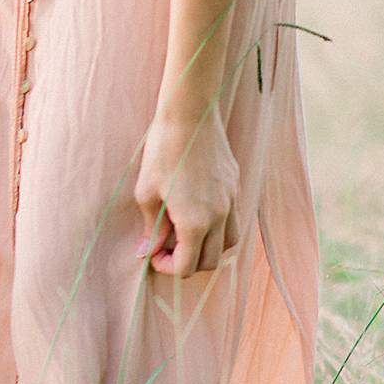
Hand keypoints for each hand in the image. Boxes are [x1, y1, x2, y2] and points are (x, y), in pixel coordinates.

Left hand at [134, 109, 239, 277]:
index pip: (187, 266)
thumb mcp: (146, 192)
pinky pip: (234, 222)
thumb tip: (147, 251)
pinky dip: (219, 230)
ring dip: (207, 249)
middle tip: (164, 247)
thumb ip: (151, 227)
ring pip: (228, 244)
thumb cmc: (162, 152)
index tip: (151, 254)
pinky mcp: (236, 187)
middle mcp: (220, 217)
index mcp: (196, 222)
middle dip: (186, 262)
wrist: (191, 116)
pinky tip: (198, 215)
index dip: (166, 267)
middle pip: (211, 262)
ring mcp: (232, 202)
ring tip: (183, 234)